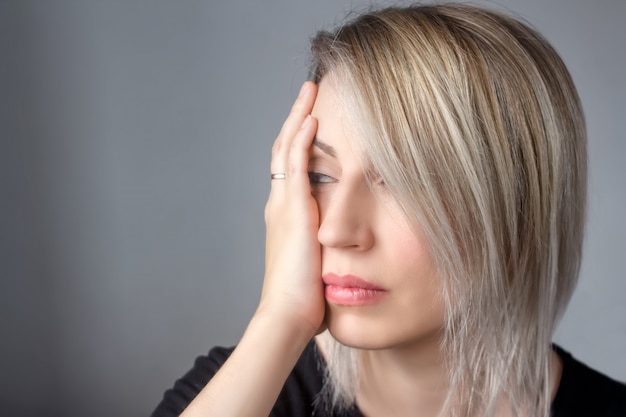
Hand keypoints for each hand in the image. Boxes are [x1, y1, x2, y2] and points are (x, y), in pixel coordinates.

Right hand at [259, 81, 324, 336]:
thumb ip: (325, 245)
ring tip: (310, 93)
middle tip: (309, 93)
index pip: (290, 167)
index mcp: (285, 215)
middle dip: (296, 118)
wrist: (287, 316)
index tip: (313, 119)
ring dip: (298, 118)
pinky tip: (312, 120)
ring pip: (287, 149)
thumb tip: (345, 246)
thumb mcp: (315, 263)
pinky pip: (296, 167)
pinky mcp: (293, 212)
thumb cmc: (303, 298)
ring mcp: (284, 205)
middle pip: (285, 149)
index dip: (299, 141)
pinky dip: (302, 141)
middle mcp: (279, 204)